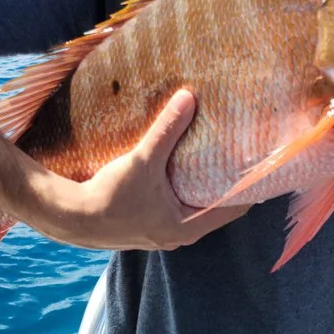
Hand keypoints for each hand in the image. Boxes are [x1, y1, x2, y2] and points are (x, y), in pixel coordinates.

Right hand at [28, 89, 249, 249]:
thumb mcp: (142, 160)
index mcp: (185, 228)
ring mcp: (159, 233)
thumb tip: (189, 97)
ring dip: (203, 188)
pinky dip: (183, 191)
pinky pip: (175, 207)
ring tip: (216, 161)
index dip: (249, 190)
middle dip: (226, 185)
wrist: (68, 217)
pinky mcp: (144, 225)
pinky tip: (181, 172)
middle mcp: (177, 236)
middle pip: (215, 209)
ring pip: (193, 208)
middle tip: (242, 158)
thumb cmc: (108, 196)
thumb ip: (167, 130)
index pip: (232, 210)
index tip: (265, 168)